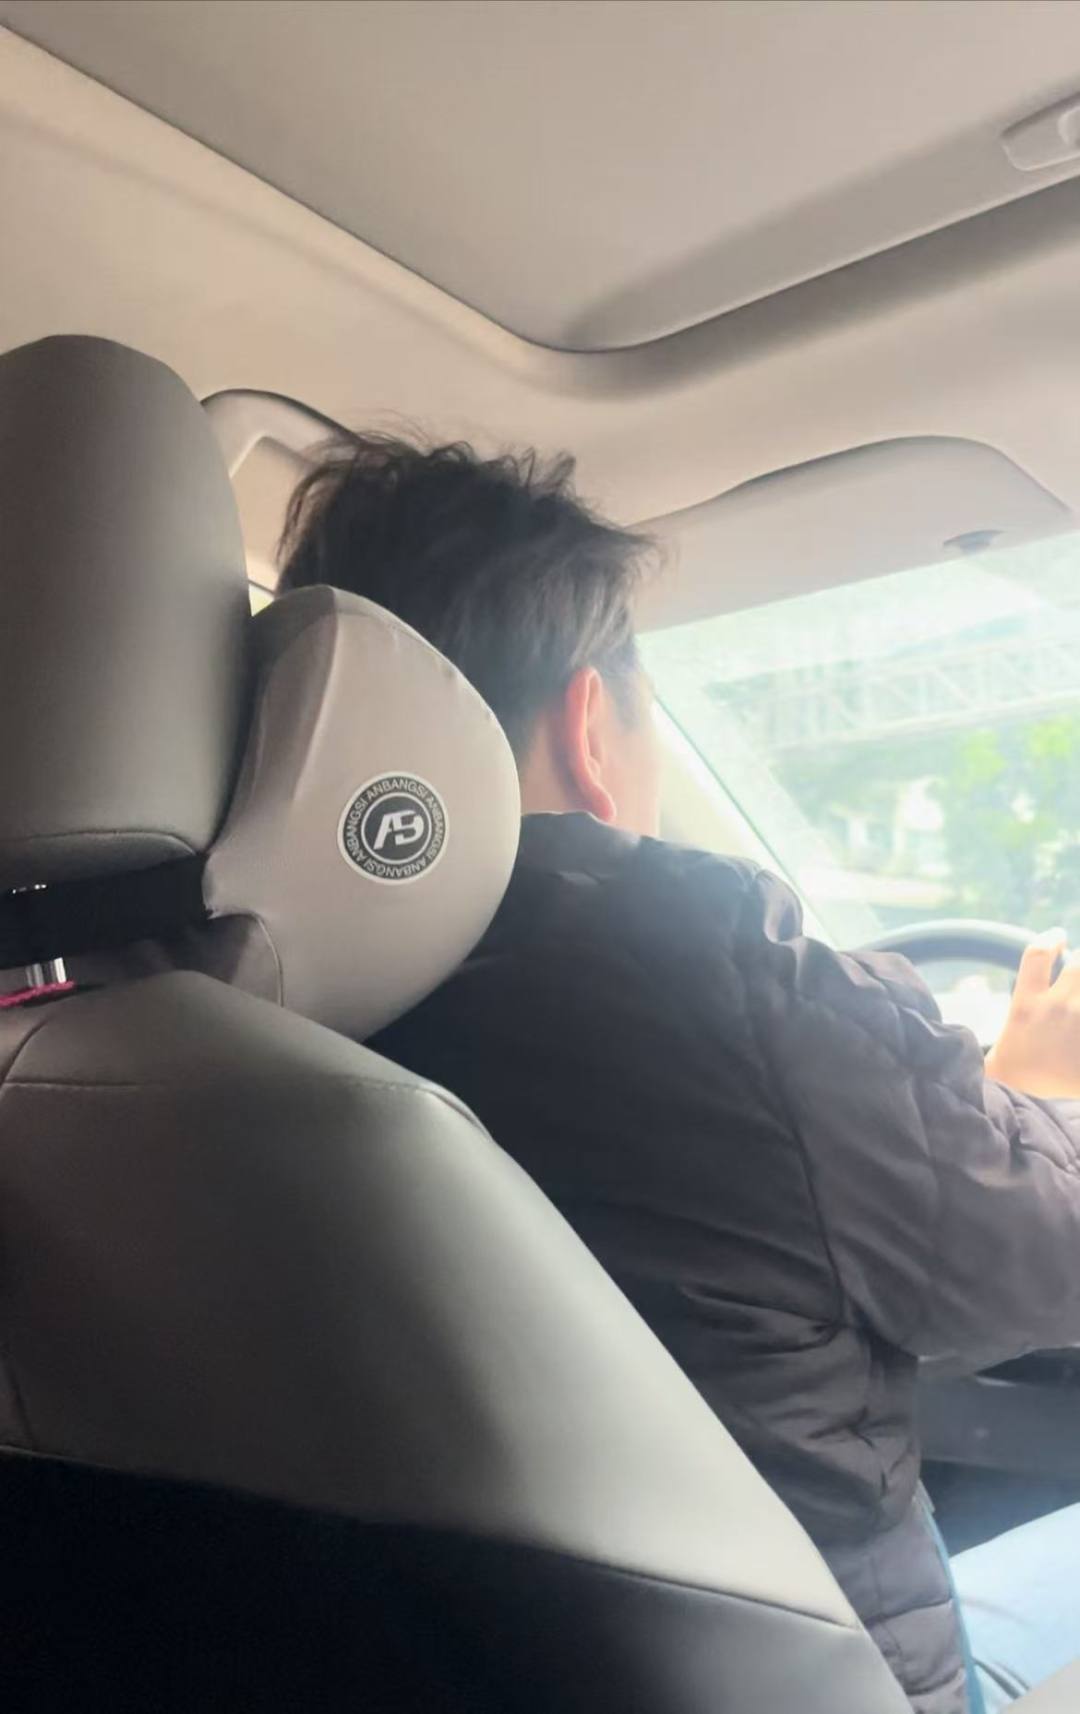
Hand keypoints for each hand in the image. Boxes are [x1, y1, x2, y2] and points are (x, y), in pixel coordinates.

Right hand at [985, 930, 1079, 1098]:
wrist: (1025, 1109)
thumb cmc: (1016, 1072)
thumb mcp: (1009, 1032)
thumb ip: (1027, 1000)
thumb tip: (980, 984)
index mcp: (1026, 1006)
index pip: (1038, 953)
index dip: (1050, 939)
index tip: (1058, 937)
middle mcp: (1056, 1010)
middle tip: (1077, 976)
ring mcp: (1078, 1024)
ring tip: (1077, 1003)